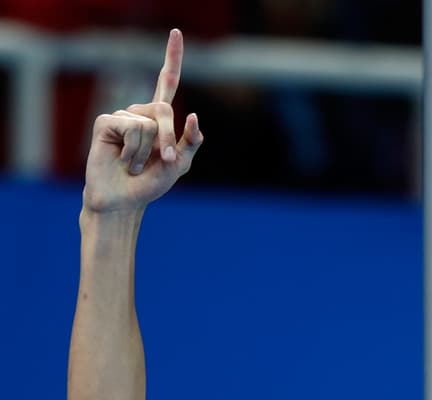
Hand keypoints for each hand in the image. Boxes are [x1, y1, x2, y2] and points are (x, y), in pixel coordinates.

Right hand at [82, 29, 202, 213]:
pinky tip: (124, 160)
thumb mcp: (181, 164)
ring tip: (136, 164)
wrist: (124, 200)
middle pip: (164, 109)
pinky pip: (132, 129)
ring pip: (149, 124)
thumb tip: (192, 115)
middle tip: (163, 162)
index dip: (172, 58)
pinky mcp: (105, 122)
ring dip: (149, 151)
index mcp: (160, 118)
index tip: (176, 32)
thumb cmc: (151, 183)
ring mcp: (122, 115)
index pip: (167, 82)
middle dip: (169, 139)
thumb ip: (191, 142)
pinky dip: (134, 150)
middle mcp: (140, 112)